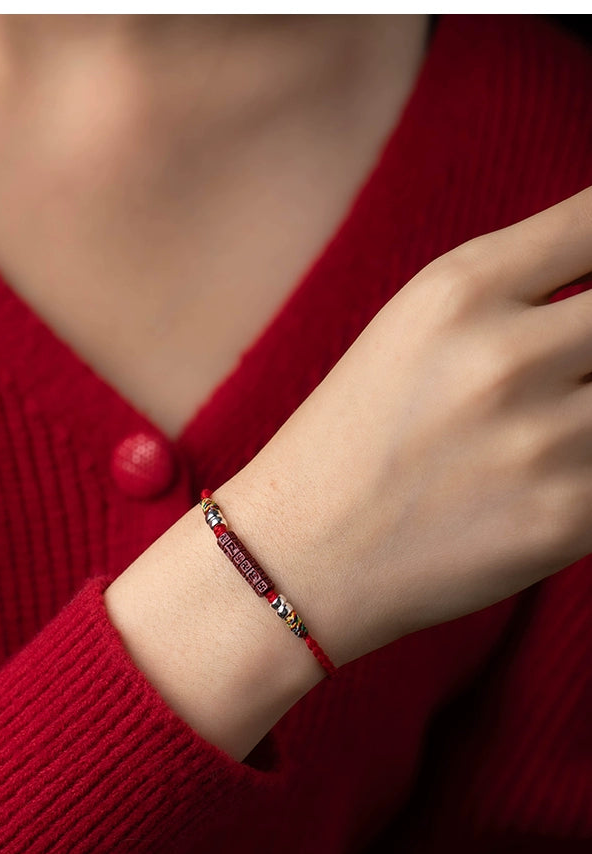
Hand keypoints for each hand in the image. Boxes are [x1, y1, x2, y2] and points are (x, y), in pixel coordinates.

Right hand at [219, 183, 591, 666]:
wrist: (301, 555)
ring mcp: (539, 441)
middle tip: (566, 376)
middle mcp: (503, 356)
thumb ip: (521, 286)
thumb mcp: (418, 326)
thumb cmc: (360, 435)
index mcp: (460, 289)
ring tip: (547, 430)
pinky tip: (544, 478)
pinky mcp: (567, 518)